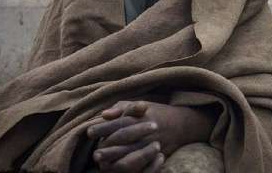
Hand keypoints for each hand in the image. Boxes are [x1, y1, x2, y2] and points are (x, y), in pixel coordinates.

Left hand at [87, 100, 215, 171]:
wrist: (182, 123)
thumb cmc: (156, 112)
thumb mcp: (140, 104)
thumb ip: (121, 107)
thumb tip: (103, 114)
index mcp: (140, 116)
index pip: (118, 122)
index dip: (103, 128)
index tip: (89, 132)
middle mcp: (145, 130)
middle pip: (124, 139)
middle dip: (108, 147)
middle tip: (94, 154)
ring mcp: (152, 143)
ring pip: (132, 153)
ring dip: (116, 159)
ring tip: (101, 163)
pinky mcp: (157, 154)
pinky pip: (142, 164)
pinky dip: (130, 167)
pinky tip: (117, 169)